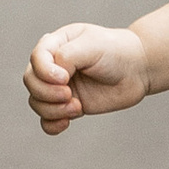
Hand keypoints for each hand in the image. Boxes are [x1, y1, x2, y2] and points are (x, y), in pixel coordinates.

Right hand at [24, 21, 150, 134]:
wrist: (138, 70)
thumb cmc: (116, 51)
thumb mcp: (92, 46)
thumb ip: (67, 57)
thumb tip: (53, 77)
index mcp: (56, 44)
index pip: (36, 58)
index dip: (44, 72)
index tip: (65, 78)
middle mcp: (53, 65)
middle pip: (31, 81)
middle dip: (47, 92)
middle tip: (70, 94)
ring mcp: (59, 86)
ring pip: (36, 101)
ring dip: (53, 109)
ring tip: (77, 107)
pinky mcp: (68, 105)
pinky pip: (47, 120)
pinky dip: (52, 124)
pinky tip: (66, 123)